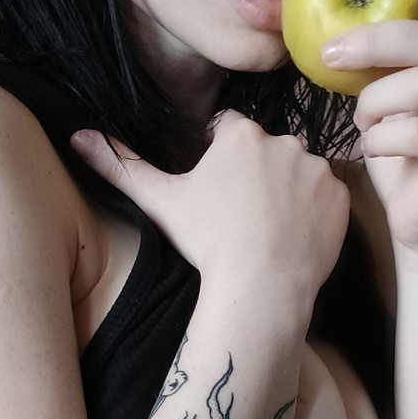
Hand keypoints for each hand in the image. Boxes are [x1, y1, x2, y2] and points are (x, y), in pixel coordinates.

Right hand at [72, 110, 349, 304]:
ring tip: (268, 226)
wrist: (261, 287)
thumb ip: (120, 165)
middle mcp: (284, 140)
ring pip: (297, 170)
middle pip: (265, 149)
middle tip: (242, 213)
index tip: (216, 189)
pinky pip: (326, 194)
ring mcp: (317, 167)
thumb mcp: (160, 202)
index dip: (218, 157)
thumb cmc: (208, 242)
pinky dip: (314, 209)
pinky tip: (294, 234)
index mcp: (241, 134)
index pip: (228, 131)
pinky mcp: (341, 195)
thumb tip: (76, 136)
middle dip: (255, 172)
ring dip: (286, 189)